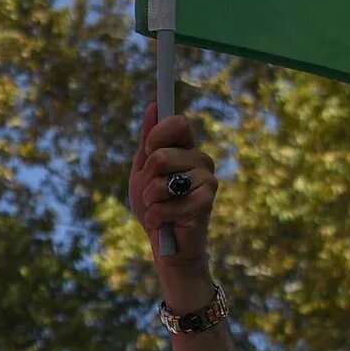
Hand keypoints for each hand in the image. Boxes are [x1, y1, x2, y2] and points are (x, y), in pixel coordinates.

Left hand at [127, 104, 218, 293]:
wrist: (164, 244)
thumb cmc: (153, 206)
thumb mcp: (142, 170)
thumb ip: (147, 140)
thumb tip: (152, 106)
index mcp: (186, 148)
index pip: (178, 122)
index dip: (158, 135)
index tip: (148, 152)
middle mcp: (201, 160)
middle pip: (162, 155)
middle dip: (146, 177)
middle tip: (151, 192)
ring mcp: (207, 180)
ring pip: (162, 181)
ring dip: (150, 200)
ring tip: (157, 209)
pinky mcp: (206, 203)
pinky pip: (169, 204)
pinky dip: (157, 216)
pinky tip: (161, 223)